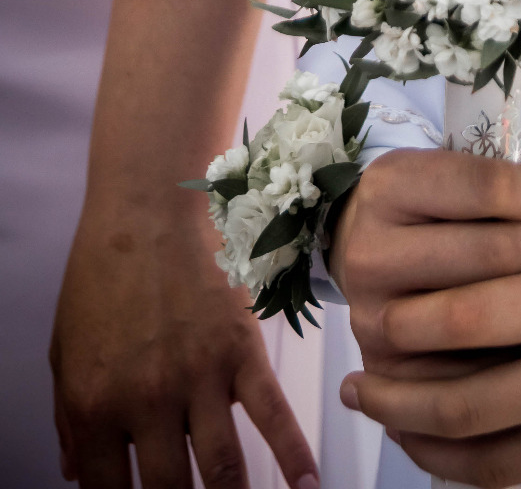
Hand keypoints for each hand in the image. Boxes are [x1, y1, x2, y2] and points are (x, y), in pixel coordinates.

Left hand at [51, 197, 317, 488]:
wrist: (148, 208)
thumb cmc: (101, 273)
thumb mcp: (65, 350)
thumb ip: (69, 419)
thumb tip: (76, 472)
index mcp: (95, 406)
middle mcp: (147, 402)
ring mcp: (200, 377)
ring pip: (224, 467)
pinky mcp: (241, 351)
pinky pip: (272, 414)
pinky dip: (294, 454)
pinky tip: (306, 484)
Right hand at [329, 133, 520, 375]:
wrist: (379, 259)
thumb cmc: (453, 203)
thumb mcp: (492, 159)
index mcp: (391, 185)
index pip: (490, 186)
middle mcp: (369, 251)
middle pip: (497, 252)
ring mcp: (373, 318)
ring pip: (485, 312)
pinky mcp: (390, 373)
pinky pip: (474, 369)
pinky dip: (507, 349)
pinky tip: (512, 328)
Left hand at [337, 131, 520, 485]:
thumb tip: (466, 275)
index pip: (465, 320)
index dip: (407, 327)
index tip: (375, 322)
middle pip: (462, 405)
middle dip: (397, 402)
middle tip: (360, 389)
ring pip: (485, 463)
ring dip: (425, 449)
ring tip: (394, 426)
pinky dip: (479, 478)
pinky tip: (453, 458)